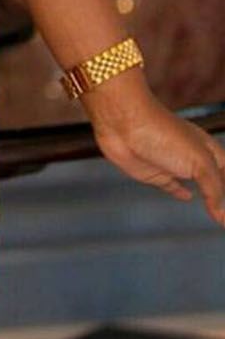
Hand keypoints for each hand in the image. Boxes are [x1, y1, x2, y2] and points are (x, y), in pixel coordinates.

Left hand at [87, 85, 224, 225]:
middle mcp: (191, 155)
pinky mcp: (153, 172)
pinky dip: (179, 192)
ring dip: (204, 193)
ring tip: (215, 206)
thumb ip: (214, 189)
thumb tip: (222, 216)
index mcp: (207, 148)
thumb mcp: (199, 162)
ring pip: (194, 182)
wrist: (124, 122)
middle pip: (213, 176)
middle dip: (222, 190)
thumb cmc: (163, 134)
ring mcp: (172, 163)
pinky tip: (187, 197)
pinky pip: (171, 185)